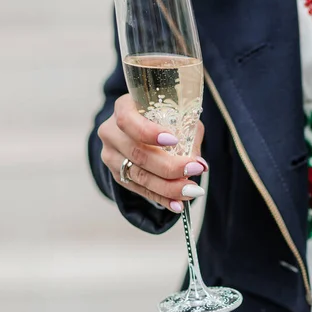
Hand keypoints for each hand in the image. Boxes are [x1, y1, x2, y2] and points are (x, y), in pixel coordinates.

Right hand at [98, 94, 206, 212]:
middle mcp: (111, 132)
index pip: (128, 121)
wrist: (143, 126)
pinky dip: (161, 198)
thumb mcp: (178, 116)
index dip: (149, 132)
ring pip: (138, 175)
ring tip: (191, 190)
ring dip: (168, 186)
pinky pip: (139, 189)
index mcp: (123, 108)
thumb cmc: (164, 116)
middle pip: (137, 153)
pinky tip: (177, 204)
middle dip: (169, 166)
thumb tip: (200, 163)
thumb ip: (188, 135)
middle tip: (195, 170)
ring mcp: (111, 155)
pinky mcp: (117, 174)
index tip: (174, 140)